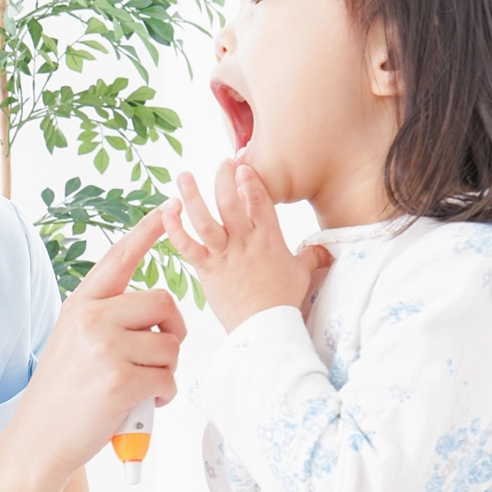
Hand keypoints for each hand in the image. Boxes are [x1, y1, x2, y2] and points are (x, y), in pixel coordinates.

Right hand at [11, 210, 186, 477]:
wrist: (38, 440)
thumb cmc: (63, 396)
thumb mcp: (73, 342)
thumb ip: (105, 320)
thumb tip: (155, 315)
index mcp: (80, 305)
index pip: (119, 258)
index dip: (147, 231)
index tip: (169, 205)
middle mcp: (90, 318)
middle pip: (164, 303)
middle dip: (172, 333)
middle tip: (157, 359)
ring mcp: (104, 347)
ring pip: (171, 345)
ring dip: (166, 372)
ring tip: (141, 389)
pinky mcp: (120, 379)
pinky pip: (168, 378)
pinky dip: (163, 396)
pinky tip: (142, 405)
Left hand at [161, 162, 332, 332]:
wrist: (266, 327)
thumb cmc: (283, 301)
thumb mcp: (302, 274)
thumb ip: (311, 256)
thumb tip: (325, 250)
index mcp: (269, 237)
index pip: (260, 200)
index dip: (250, 180)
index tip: (242, 166)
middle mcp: (244, 241)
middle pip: (230, 202)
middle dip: (224, 178)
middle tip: (220, 164)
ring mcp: (224, 254)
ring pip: (205, 219)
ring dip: (192, 196)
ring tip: (183, 175)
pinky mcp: (207, 269)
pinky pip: (187, 246)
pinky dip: (175, 230)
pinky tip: (166, 213)